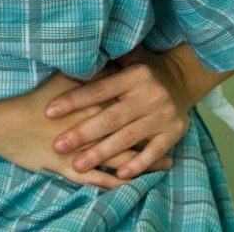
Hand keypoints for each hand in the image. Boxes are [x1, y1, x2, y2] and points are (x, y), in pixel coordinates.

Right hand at [0, 67, 173, 189]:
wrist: (1, 126)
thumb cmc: (29, 101)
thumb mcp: (59, 80)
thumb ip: (85, 71)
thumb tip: (107, 59)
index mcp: (89, 103)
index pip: (123, 104)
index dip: (144, 105)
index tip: (165, 100)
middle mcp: (90, 128)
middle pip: (129, 132)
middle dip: (152, 134)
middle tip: (173, 134)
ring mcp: (80, 151)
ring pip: (120, 158)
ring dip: (144, 161)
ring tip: (166, 163)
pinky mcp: (69, 169)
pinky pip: (100, 179)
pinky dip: (118, 180)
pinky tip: (133, 182)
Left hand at [45, 45, 200, 179]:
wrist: (183, 78)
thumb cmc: (144, 69)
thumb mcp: (128, 57)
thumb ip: (104, 62)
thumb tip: (70, 59)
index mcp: (136, 75)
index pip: (99, 89)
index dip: (74, 100)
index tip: (50, 111)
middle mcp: (151, 95)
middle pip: (111, 118)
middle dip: (83, 133)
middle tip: (58, 145)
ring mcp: (164, 115)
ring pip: (128, 138)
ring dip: (102, 153)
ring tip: (77, 165)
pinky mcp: (174, 132)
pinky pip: (154, 152)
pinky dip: (137, 164)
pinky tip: (118, 174)